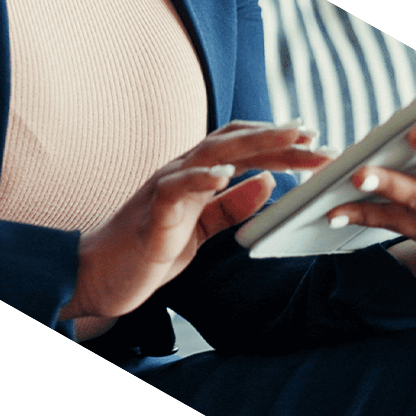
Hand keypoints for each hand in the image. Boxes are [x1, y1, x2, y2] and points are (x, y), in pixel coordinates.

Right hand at [60, 120, 332, 321]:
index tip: (314, 142)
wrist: (98, 276)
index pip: (242, 147)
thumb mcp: (201, 229)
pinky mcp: (151, 212)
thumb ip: (231, 206)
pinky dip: (200, 178)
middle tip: (317, 139)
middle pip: (236, 142)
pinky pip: (176, 187)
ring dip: (254, 146)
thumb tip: (267, 183)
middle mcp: (182, 170)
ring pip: (212, 153)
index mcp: (196, 175)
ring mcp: (165, 186)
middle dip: (279, 139)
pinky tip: (224, 175)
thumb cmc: (148, 250)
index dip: (277, 140)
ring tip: (287, 142)